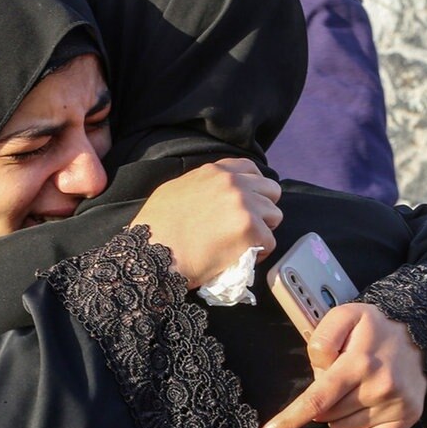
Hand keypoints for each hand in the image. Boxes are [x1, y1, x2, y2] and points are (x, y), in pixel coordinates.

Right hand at [130, 158, 281, 288]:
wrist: (151, 254)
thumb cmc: (156, 229)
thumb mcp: (175, 191)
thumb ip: (201, 187)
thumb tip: (213, 197)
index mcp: (214, 172)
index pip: (250, 169)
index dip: (254, 188)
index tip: (248, 204)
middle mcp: (233, 183)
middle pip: (270, 191)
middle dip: (263, 209)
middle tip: (247, 228)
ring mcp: (244, 205)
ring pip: (274, 216)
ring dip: (263, 231)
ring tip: (243, 245)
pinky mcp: (250, 230)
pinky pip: (270, 242)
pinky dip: (260, 253)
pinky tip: (242, 258)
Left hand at [259, 303, 426, 427]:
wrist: (421, 330)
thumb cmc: (374, 326)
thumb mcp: (343, 315)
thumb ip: (322, 339)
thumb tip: (318, 373)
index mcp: (358, 362)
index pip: (318, 398)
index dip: (291, 418)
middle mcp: (379, 386)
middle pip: (326, 415)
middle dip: (323, 402)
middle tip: (339, 379)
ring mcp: (396, 404)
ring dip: (341, 416)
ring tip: (355, 390)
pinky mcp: (409, 416)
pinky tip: (367, 407)